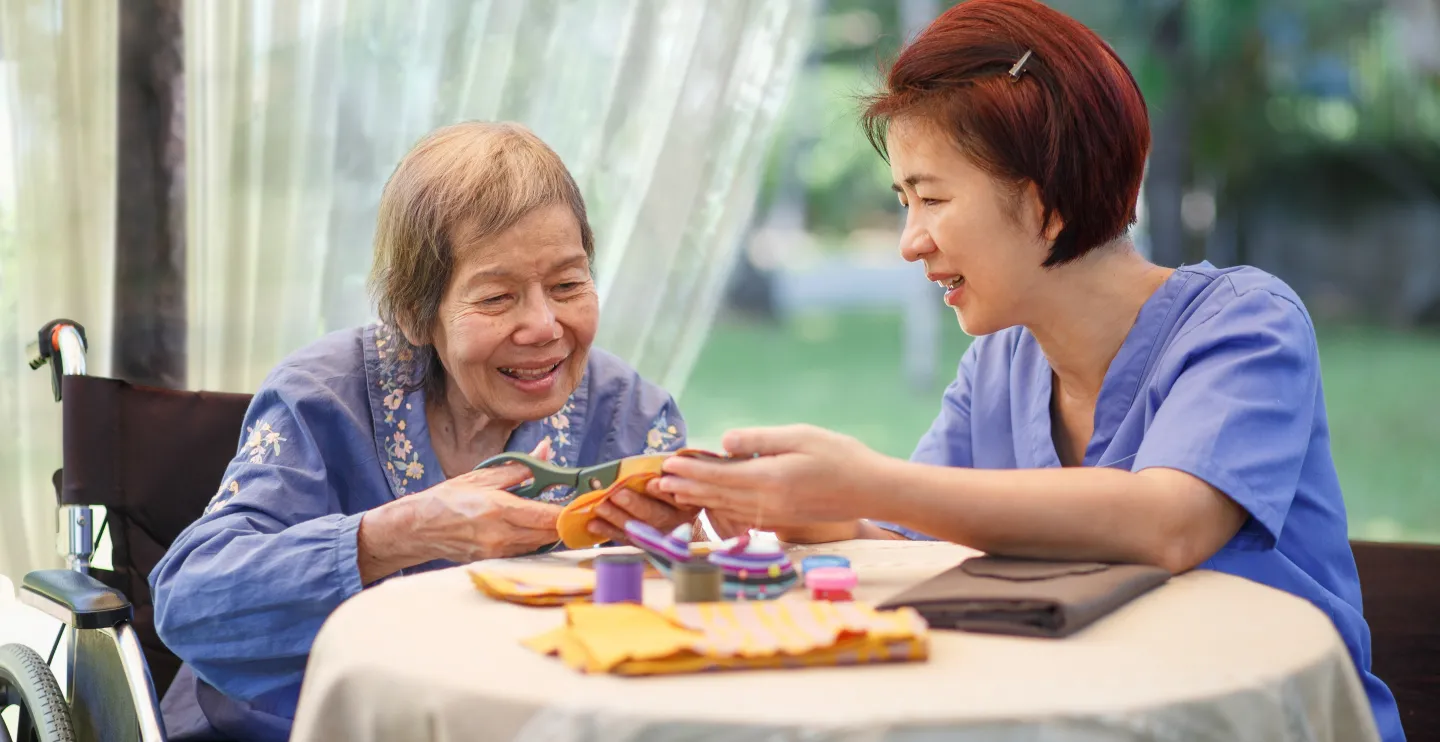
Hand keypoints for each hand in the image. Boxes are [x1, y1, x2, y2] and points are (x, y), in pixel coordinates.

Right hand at [358, 441, 561, 583]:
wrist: (417, 528)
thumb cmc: (447, 499)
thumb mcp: (482, 477)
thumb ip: (519, 467)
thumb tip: (546, 450)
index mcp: (498, 509)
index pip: (546, 516)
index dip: (569, 512)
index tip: (583, 504)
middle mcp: (500, 534)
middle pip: (548, 534)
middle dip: (566, 522)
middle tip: (577, 509)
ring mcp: (497, 551)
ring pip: (539, 544)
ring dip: (552, 532)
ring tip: (559, 516)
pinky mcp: (494, 560)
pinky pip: (525, 551)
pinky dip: (536, 540)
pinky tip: (536, 528)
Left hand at [587, 477, 699, 543]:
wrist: (681, 528)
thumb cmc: (675, 495)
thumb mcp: (680, 483)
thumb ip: (671, 474)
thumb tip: (658, 461)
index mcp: (686, 504)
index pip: (676, 499)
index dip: (664, 493)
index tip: (651, 483)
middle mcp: (674, 522)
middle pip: (655, 515)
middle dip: (634, 504)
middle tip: (617, 494)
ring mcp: (658, 537)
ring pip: (636, 528)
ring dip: (615, 517)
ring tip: (599, 506)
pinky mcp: (643, 545)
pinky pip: (624, 538)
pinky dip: (607, 531)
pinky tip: (593, 524)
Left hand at [655, 424, 890, 529]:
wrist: (872, 490)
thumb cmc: (840, 456)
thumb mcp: (800, 436)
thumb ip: (759, 439)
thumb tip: (723, 441)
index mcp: (770, 479)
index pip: (720, 475)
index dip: (692, 469)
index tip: (669, 462)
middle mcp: (767, 503)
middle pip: (717, 495)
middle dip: (686, 486)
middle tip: (659, 479)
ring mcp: (774, 516)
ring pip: (726, 507)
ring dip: (698, 499)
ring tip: (674, 492)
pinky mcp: (781, 520)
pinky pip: (741, 515)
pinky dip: (719, 508)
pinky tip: (708, 503)